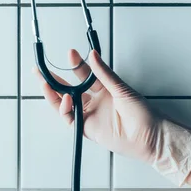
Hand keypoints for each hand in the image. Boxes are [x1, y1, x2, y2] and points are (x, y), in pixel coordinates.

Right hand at [35, 49, 160, 162]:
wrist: (150, 136)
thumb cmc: (143, 113)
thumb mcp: (122, 89)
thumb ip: (104, 74)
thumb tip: (93, 55)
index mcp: (105, 90)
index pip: (84, 75)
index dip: (76, 65)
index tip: (70, 54)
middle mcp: (96, 102)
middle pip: (70, 89)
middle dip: (55, 80)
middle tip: (41, 70)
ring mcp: (91, 115)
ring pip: (66, 104)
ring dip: (53, 94)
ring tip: (43, 82)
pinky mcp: (88, 129)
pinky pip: (70, 119)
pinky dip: (64, 109)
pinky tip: (65, 99)